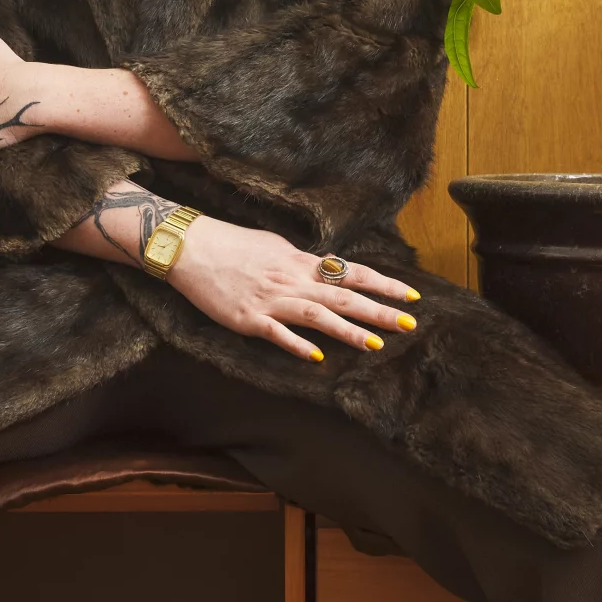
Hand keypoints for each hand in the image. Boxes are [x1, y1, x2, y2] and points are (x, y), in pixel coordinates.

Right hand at [165, 217, 419, 363]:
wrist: (190, 247)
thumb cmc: (232, 243)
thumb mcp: (275, 244)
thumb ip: (303, 261)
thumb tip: (327, 267)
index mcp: (301, 263)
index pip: (351, 274)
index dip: (383, 285)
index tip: (411, 297)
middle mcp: (292, 280)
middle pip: (343, 297)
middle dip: (378, 311)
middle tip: (409, 325)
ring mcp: (271, 300)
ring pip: (317, 316)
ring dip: (347, 331)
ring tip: (375, 345)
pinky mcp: (248, 318)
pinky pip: (276, 333)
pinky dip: (296, 344)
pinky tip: (315, 357)